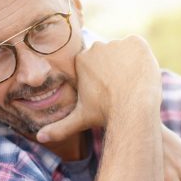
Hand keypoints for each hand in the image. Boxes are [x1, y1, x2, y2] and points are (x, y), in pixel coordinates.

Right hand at [37, 35, 160, 142]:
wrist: (133, 108)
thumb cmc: (105, 114)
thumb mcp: (80, 119)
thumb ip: (60, 128)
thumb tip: (39, 138)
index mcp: (81, 60)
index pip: (98, 63)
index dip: (106, 77)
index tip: (111, 90)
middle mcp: (96, 47)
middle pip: (111, 56)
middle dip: (117, 69)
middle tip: (124, 87)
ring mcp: (116, 42)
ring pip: (125, 51)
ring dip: (130, 63)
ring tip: (133, 82)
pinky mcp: (135, 42)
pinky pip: (139, 47)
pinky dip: (142, 57)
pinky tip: (141, 72)